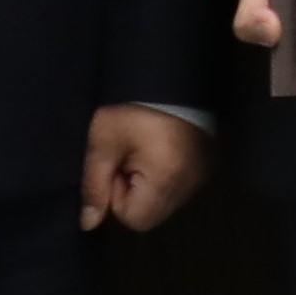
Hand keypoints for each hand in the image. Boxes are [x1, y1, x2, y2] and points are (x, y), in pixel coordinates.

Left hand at [82, 104, 209, 232]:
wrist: (170, 70)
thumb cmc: (133, 107)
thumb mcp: (104, 141)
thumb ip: (94, 184)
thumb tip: (88, 224)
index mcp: (166, 180)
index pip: (134, 218)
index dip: (117, 194)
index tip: (117, 163)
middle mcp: (190, 185)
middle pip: (151, 213)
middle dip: (133, 190)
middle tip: (128, 155)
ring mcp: (202, 176)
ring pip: (165, 201)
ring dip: (148, 183)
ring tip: (143, 149)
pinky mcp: (207, 165)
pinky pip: (178, 186)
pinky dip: (164, 174)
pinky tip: (159, 148)